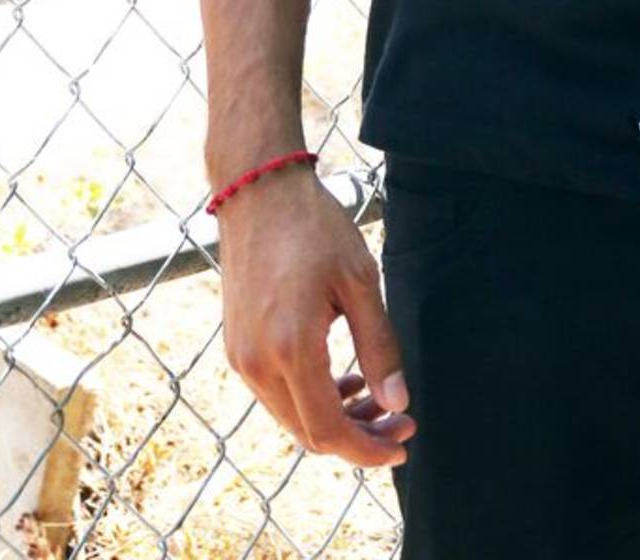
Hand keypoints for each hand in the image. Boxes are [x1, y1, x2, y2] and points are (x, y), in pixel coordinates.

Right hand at [218, 166, 416, 468]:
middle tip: (399, 420)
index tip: (403, 444)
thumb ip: (379, 346)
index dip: (368, 448)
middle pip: (309, 434)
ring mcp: (241, 358)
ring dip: (335, 419)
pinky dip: (311, 399)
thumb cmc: (313, 227)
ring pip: (292, 418)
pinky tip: (344, 378)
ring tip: (375, 398)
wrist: (258, 191)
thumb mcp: (359, 280)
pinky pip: (277, 394)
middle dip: (358, 437)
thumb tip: (397, 403)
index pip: (329, 431)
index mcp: (291, 348)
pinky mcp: (237, 347)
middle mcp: (257, 363)